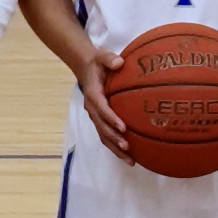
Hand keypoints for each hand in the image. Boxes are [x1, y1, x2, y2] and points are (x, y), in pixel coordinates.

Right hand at [63, 37, 135, 161]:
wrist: (86, 68)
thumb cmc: (97, 62)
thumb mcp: (102, 56)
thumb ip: (109, 59)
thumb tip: (119, 63)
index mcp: (93, 94)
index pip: (101, 109)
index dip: (111, 118)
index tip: (123, 127)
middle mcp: (92, 108)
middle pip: (102, 128)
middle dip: (114, 139)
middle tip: (127, 147)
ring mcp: (95, 116)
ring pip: (104, 136)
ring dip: (116, 149)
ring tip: (130, 160)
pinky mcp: (100, 120)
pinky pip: (107, 135)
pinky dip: (116, 147)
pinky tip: (131, 156)